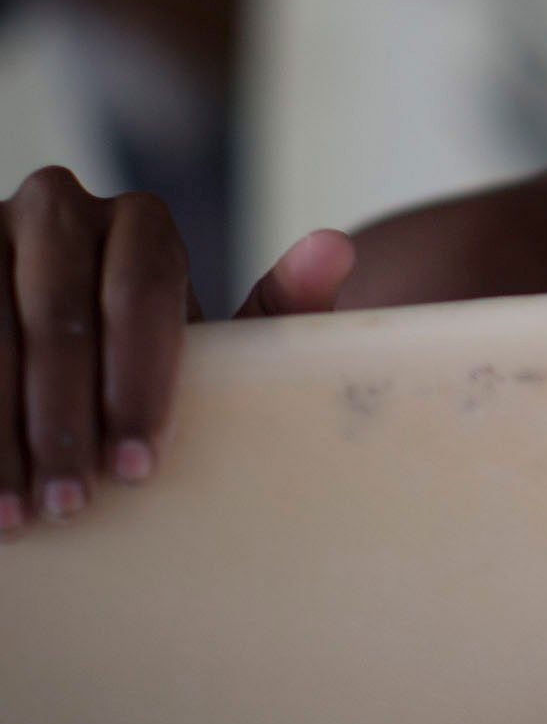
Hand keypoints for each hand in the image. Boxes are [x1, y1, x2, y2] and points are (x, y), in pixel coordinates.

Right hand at [0, 167, 355, 535]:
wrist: (69, 353)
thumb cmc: (150, 354)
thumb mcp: (217, 335)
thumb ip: (281, 303)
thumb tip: (335, 247)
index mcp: (139, 220)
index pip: (141, 293)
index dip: (138, 385)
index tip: (139, 467)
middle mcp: (56, 206)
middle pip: (58, 318)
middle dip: (63, 423)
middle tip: (74, 504)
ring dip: (3, 436)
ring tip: (20, 516)